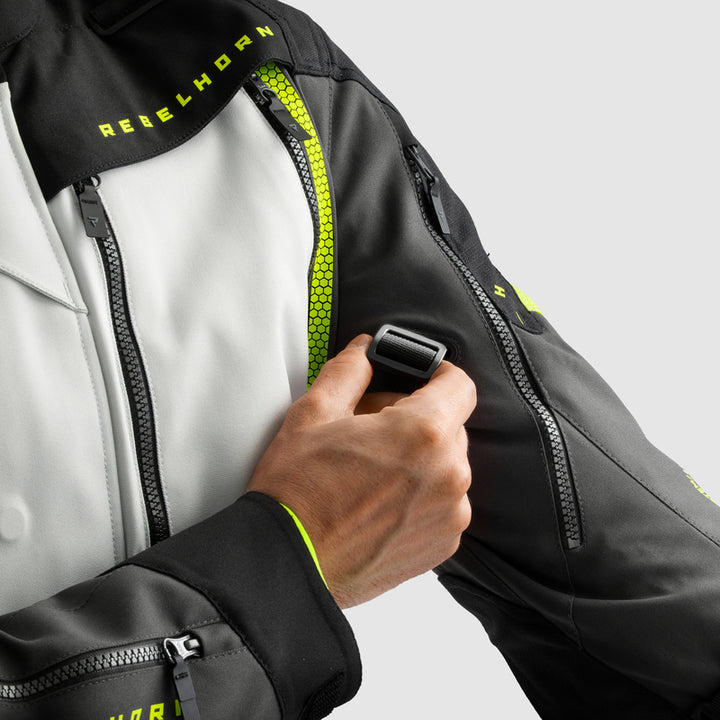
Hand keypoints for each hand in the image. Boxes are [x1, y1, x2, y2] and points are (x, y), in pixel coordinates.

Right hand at [247, 334, 476, 607]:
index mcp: (423, 433)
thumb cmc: (297, 492)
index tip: (421, 378)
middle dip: (416, 417)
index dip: (439, 374)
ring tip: (370, 470)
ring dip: (418, 458)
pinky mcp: (442, 544)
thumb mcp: (314, 412)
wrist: (288, 563)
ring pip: (446, 464)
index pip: (460, 384)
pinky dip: (420, 494)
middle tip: (370, 428)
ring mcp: (450, 514)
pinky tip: (379, 500)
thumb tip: (367, 350)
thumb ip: (351, 369)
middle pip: (449, 424)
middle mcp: (448, 474)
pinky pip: (443, 501)